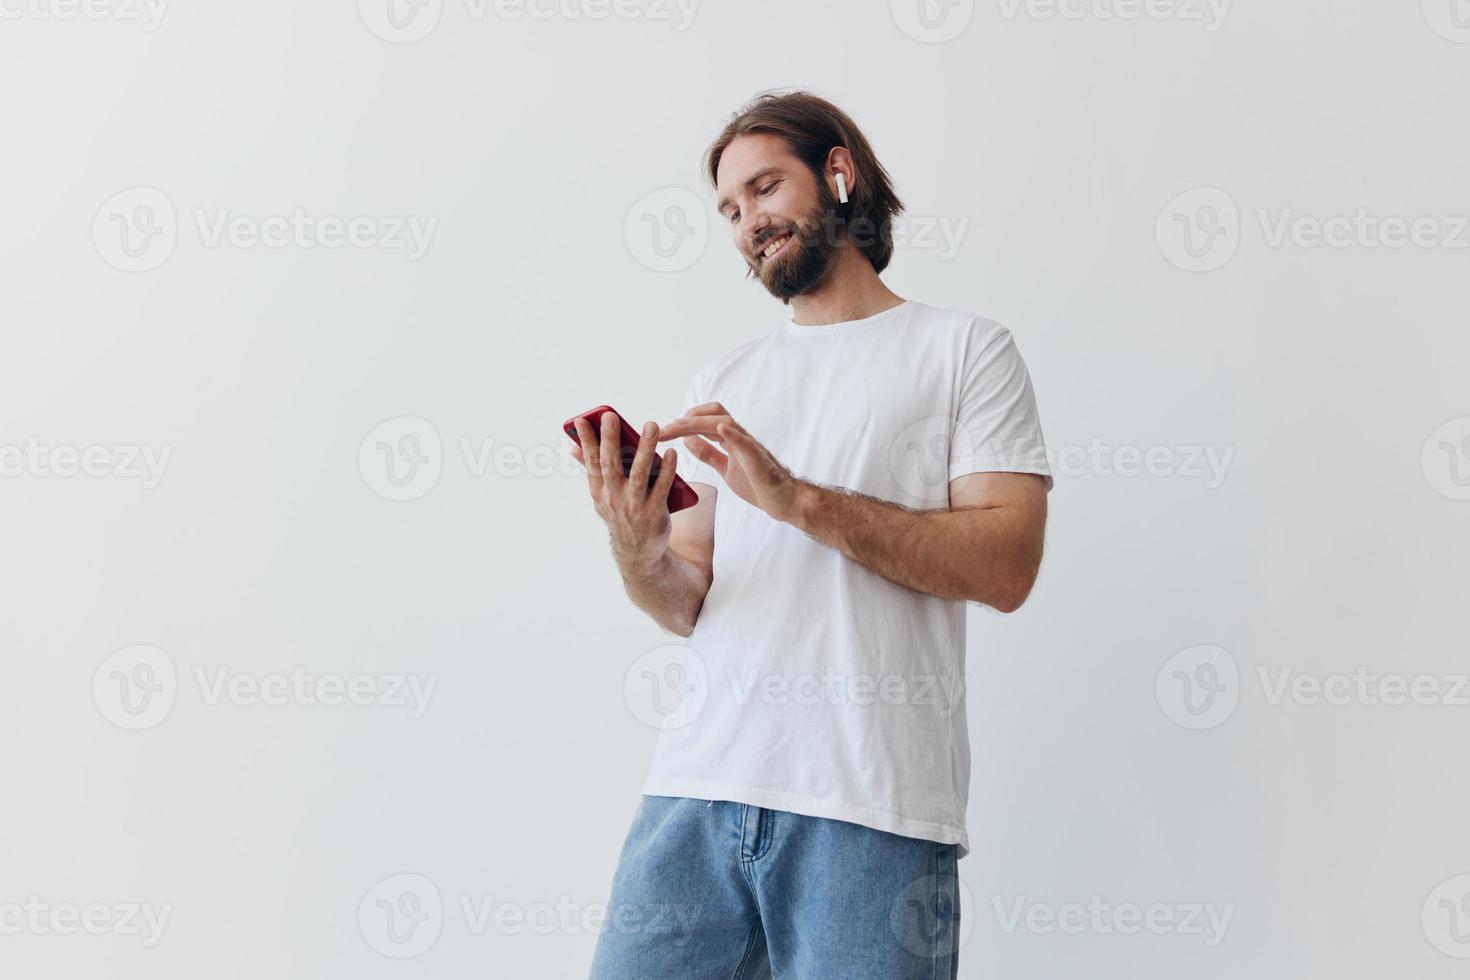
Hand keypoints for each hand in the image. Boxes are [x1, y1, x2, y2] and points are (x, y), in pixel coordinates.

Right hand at [571, 412, 680, 570]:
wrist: (638, 551)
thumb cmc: (621, 515)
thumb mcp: (601, 497)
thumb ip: (591, 470)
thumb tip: (574, 447)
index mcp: (599, 491)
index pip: (591, 462)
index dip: (586, 440)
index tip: (583, 420)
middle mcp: (614, 498)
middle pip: (611, 464)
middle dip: (610, 439)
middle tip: (611, 416)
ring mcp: (634, 505)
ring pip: (640, 472)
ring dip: (645, 447)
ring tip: (650, 425)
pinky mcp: (655, 512)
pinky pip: (663, 486)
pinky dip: (667, 469)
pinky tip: (671, 452)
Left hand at [657, 403, 805, 523]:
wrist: (784, 501)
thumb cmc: (758, 484)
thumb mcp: (725, 468)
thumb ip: (708, 453)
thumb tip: (687, 440)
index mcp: (731, 439)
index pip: (705, 421)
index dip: (683, 422)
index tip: (664, 432)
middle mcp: (740, 437)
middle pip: (714, 413)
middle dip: (687, 418)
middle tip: (664, 430)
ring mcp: (751, 447)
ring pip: (726, 423)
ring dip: (700, 423)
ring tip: (679, 425)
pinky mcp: (759, 461)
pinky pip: (747, 444)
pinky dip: (733, 434)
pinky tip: (721, 428)